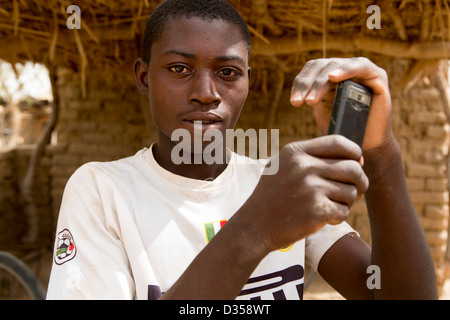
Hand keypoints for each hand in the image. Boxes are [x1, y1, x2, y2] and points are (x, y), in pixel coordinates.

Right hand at [238, 135, 368, 251]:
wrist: (254, 225)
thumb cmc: (273, 196)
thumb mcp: (283, 166)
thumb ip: (313, 157)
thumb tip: (358, 159)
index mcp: (296, 151)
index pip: (339, 143)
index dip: (354, 153)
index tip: (357, 164)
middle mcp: (304, 166)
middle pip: (352, 168)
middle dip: (359, 181)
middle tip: (354, 191)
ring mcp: (310, 188)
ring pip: (351, 192)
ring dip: (345, 202)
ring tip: (328, 206)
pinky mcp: (317, 210)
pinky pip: (344, 211)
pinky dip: (337, 217)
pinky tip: (322, 219)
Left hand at [290, 57, 393, 150]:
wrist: (367, 144)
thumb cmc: (343, 128)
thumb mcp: (322, 111)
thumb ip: (312, 97)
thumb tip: (296, 96)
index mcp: (330, 75)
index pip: (311, 69)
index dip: (300, 82)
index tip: (294, 102)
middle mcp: (345, 69)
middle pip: (321, 66)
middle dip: (307, 84)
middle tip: (299, 102)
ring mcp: (361, 70)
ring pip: (336, 66)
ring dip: (320, 82)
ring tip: (311, 100)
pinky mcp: (377, 75)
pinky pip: (360, 67)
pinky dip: (345, 70)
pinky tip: (333, 77)